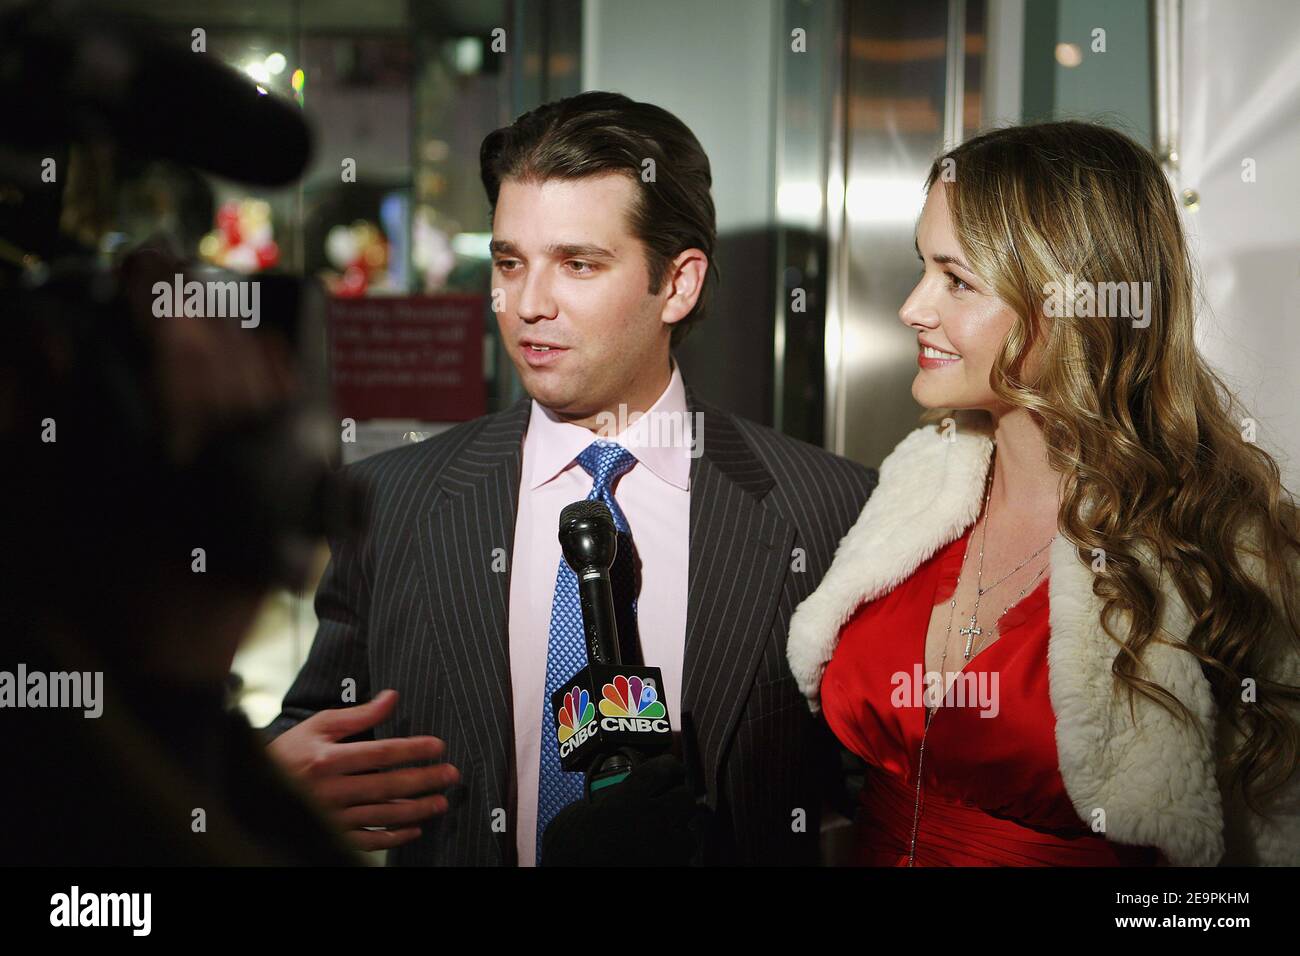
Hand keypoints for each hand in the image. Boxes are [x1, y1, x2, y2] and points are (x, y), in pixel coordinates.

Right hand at [267, 690, 458, 850]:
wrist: (253, 787)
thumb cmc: (290, 751)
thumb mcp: (319, 726)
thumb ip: (359, 715)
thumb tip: (392, 697)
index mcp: (328, 759)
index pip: (381, 753)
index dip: (413, 749)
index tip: (438, 746)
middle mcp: (331, 790)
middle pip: (387, 785)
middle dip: (424, 780)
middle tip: (451, 775)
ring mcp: (330, 816)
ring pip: (381, 815)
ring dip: (415, 809)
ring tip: (441, 802)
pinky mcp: (330, 835)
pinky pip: (367, 840)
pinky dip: (393, 838)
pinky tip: (414, 829)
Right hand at [541, 753, 706, 865]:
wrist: (568, 870)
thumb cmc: (568, 844)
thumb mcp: (581, 810)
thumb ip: (609, 797)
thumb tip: (623, 795)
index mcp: (630, 800)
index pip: (664, 769)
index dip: (669, 765)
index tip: (667, 768)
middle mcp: (652, 822)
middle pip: (684, 799)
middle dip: (678, 797)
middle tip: (666, 800)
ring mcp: (661, 852)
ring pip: (688, 836)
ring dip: (679, 832)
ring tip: (661, 834)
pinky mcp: (662, 871)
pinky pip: (679, 862)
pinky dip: (671, 858)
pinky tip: (655, 855)